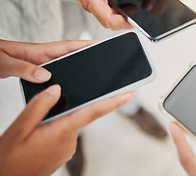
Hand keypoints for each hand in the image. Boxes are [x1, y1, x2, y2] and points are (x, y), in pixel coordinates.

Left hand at [0, 39, 95, 82]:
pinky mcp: (36, 73)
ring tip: (93, 76)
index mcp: (40, 51)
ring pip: (66, 66)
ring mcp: (41, 65)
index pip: (69, 45)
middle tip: (105, 61)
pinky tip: (68, 90)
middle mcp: (44, 58)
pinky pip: (55, 76)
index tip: (102, 45)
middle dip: (89, 56)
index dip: (87, 44)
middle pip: (73, 56)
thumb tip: (45, 76)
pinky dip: (65, 80)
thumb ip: (23, 68)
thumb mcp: (4, 62)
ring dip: (79, 69)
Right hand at [0, 85, 134, 175]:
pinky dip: (55, 129)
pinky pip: (64, 134)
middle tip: (43, 117)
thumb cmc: (9, 159)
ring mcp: (67, 149)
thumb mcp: (19, 128)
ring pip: (68, 124)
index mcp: (62, 131)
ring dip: (57, 121)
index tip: (130, 93)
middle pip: (77, 115)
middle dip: (66, 109)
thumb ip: (40, 106)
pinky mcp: (63, 153)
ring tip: (34, 129)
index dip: (114, 102)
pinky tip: (38, 135)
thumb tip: (57, 89)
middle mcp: (70, 141)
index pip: (94, 112)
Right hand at [66, 0, 133, 29]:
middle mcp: (90, 4)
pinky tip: (127, 5)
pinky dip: (118, 11)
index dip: (122, 23)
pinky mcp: (94, 1)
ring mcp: (92, 4)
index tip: (134, 22)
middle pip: (109, 22)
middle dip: (125, 22)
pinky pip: (107, 11)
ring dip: (122, 17)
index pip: (107, 19)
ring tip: (135, 10)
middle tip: (138, 16)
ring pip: (109, 17)